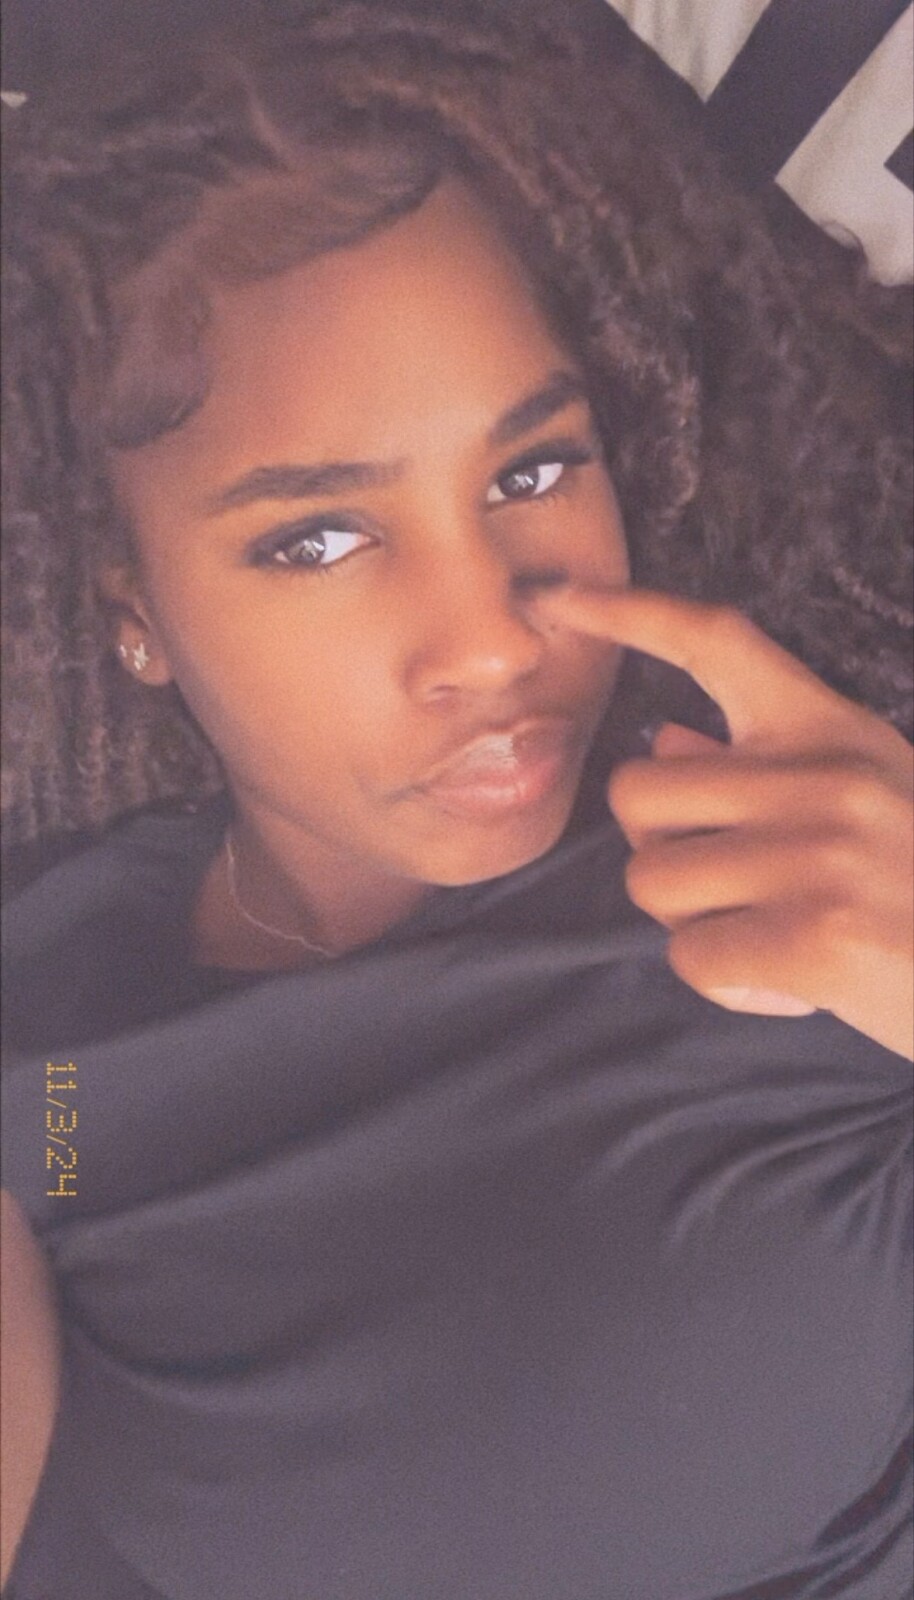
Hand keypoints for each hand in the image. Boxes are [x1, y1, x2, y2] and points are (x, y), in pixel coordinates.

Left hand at [537, 585, 913, 1060]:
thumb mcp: (866, 796)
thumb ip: (763, 769)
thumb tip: (663, 744)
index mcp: (834, 731)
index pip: (716, 643)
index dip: (629, 612)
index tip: (559, 597)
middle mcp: (822, 777)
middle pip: (636, 793)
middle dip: (655, 849)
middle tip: (725, 884)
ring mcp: (819, 855)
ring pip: (651, 881)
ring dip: (690, 921)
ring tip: (767, 930)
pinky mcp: (815, 937)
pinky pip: (691, 955)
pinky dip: (725, 980)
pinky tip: (785, 977)